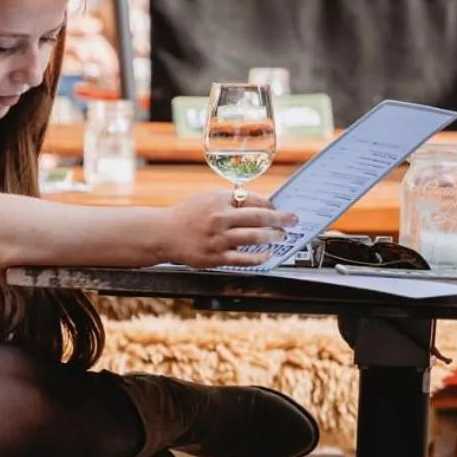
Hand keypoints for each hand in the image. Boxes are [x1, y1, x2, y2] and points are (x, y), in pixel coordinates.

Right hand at [162, 189, 296, 267]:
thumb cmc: (188, 214)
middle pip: (259, 217)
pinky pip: (242, 258)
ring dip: (273, 237)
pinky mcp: (215, 257)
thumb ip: (231, 200)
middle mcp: (220, 218)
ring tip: (282, 236)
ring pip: (254, 237)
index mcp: (219, 200)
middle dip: (280, 218)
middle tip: (293, 220)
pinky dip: (258, 257)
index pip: (253, 199)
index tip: (278, 207)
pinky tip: (267, 255)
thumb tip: (259, 204)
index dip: (270, 204)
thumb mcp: (207, 198)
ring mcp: (218, 239)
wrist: (163, 233)